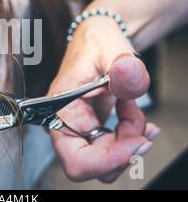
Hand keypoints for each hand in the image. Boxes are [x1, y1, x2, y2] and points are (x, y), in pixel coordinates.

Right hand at [47, 16, 159, 182]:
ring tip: (136, 111)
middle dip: (123, 150)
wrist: (98, 36)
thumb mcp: (111, 49)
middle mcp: (65, 123)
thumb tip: (130, 84)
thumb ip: (123, 68)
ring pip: (105, 160)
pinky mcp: (92, 127)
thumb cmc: (96, 40)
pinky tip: (139, 121)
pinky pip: (112, 149)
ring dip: (129, 143)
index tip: (136, 141)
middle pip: (93, 165)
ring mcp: (79, 127)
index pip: (75, 159)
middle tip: (141, 123)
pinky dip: (131, 140)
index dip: (108, 160)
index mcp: (60, 108)